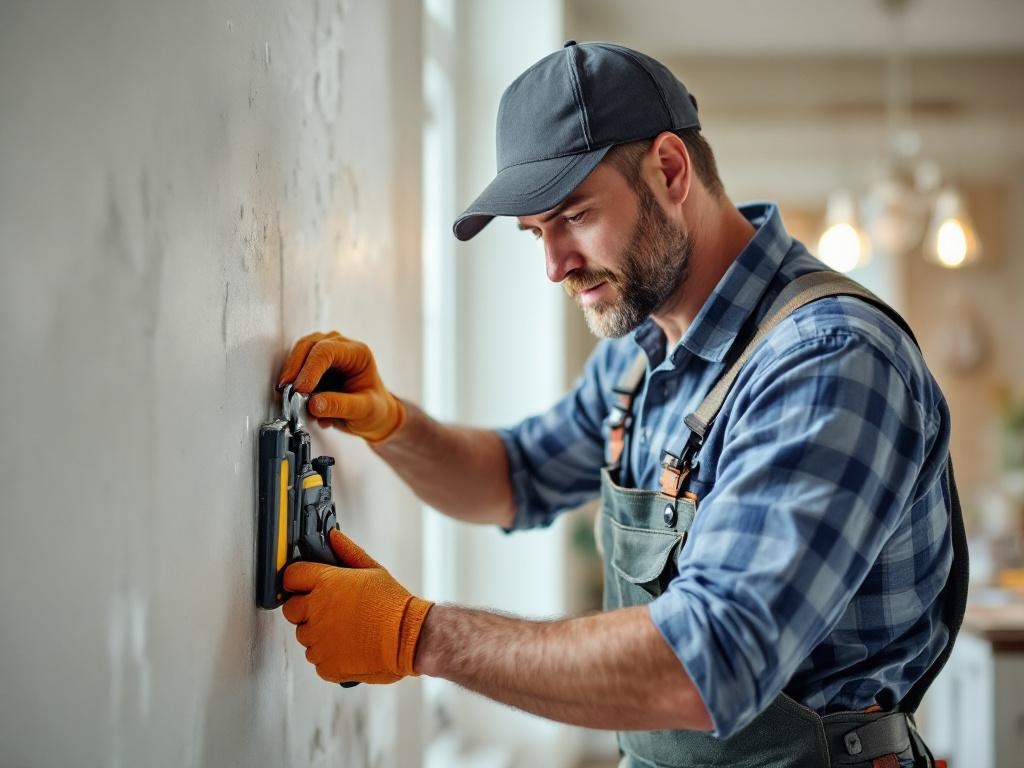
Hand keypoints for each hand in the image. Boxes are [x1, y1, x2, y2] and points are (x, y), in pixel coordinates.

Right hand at [277, 331, 404, 442]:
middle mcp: (340, 347)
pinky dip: (294, 384)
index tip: (300, 390)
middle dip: (295, 370)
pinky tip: (300, 403)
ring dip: (292, 377)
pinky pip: (297, 369)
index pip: (327, 350)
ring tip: (292, 400)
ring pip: (299, 355)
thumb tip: (313, 404)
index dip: (310, 369)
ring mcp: (326, 354)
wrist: (373, 415)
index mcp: (358, 353)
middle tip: (288, 394)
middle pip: (308, 346)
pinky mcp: (314, 366)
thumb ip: (340, 406)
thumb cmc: (374, 408)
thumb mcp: (364, 410)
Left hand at [282, 529, 432, 683]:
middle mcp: (317, 611)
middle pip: (291, 609)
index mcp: (325, 583)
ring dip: (318, 634)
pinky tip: (348, 646)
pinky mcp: (325, 664)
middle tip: (330, 610)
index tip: (304, 586)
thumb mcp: (373, 570)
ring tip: (346, 630)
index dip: (298, 580)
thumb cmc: (393, 605)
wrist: (409, 638)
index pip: (291, 577)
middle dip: (306, 609)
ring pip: (304, 636)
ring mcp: (318, 640)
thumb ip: (348, 552)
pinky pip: (317, 658)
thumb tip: (333, 537)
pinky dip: (329, 655)